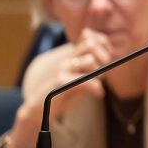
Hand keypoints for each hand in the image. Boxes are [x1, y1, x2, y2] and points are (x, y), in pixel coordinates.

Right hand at [6, 29, 112, 147]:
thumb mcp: (81, 79)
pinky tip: (98, 94)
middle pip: (91, 44)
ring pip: (90, 60)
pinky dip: (95, 87)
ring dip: (99, 73)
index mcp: (73, 56)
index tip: (107, 60)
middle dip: (104, 57)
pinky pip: (84, 80)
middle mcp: (67, 59)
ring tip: (98, 84)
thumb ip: (93, 69)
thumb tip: (109, 60)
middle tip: (103, 72)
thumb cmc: (62, 94)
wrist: (38, 110)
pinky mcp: (59, 82)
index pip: (90, 37)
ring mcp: (62, 69)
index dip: (104, 45)